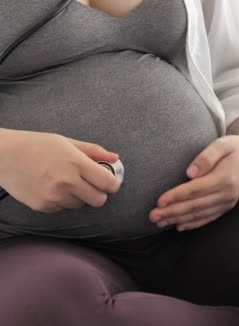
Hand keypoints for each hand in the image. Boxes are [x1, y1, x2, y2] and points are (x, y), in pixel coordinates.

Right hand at [0, 129, 121, 212]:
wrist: (4, 156)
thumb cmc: (37, 145)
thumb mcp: (67, 142)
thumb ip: (94, 151)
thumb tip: (116, 158)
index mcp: (76, 163)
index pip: (108, 184)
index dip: (113, 183)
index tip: (110, 181)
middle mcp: (66, 182)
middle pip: (99, 200)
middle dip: (99, 193)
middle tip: (92, 184)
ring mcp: (54, 197)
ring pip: (81, 205)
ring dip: (79, 196)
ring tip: (65, 181)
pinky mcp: (43, 206)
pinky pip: (63, 208)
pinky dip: (62, 201)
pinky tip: (51, 187)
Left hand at [149, 134, 238, 231]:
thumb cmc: (234, 147)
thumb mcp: (221, 144)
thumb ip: (206, 156)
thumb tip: (190, 173)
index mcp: (225, 178)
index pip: (196, 190)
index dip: (177, 196)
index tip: (159, 200)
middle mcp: (227, 194)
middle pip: (195, 206)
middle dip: (172, 212)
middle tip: (152, 216)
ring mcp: (228, 202)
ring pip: (200, 214)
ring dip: (178, 219)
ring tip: (159, 222)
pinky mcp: (227, 206)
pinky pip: (208, 218)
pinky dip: (193, 224)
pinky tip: (179, 226)